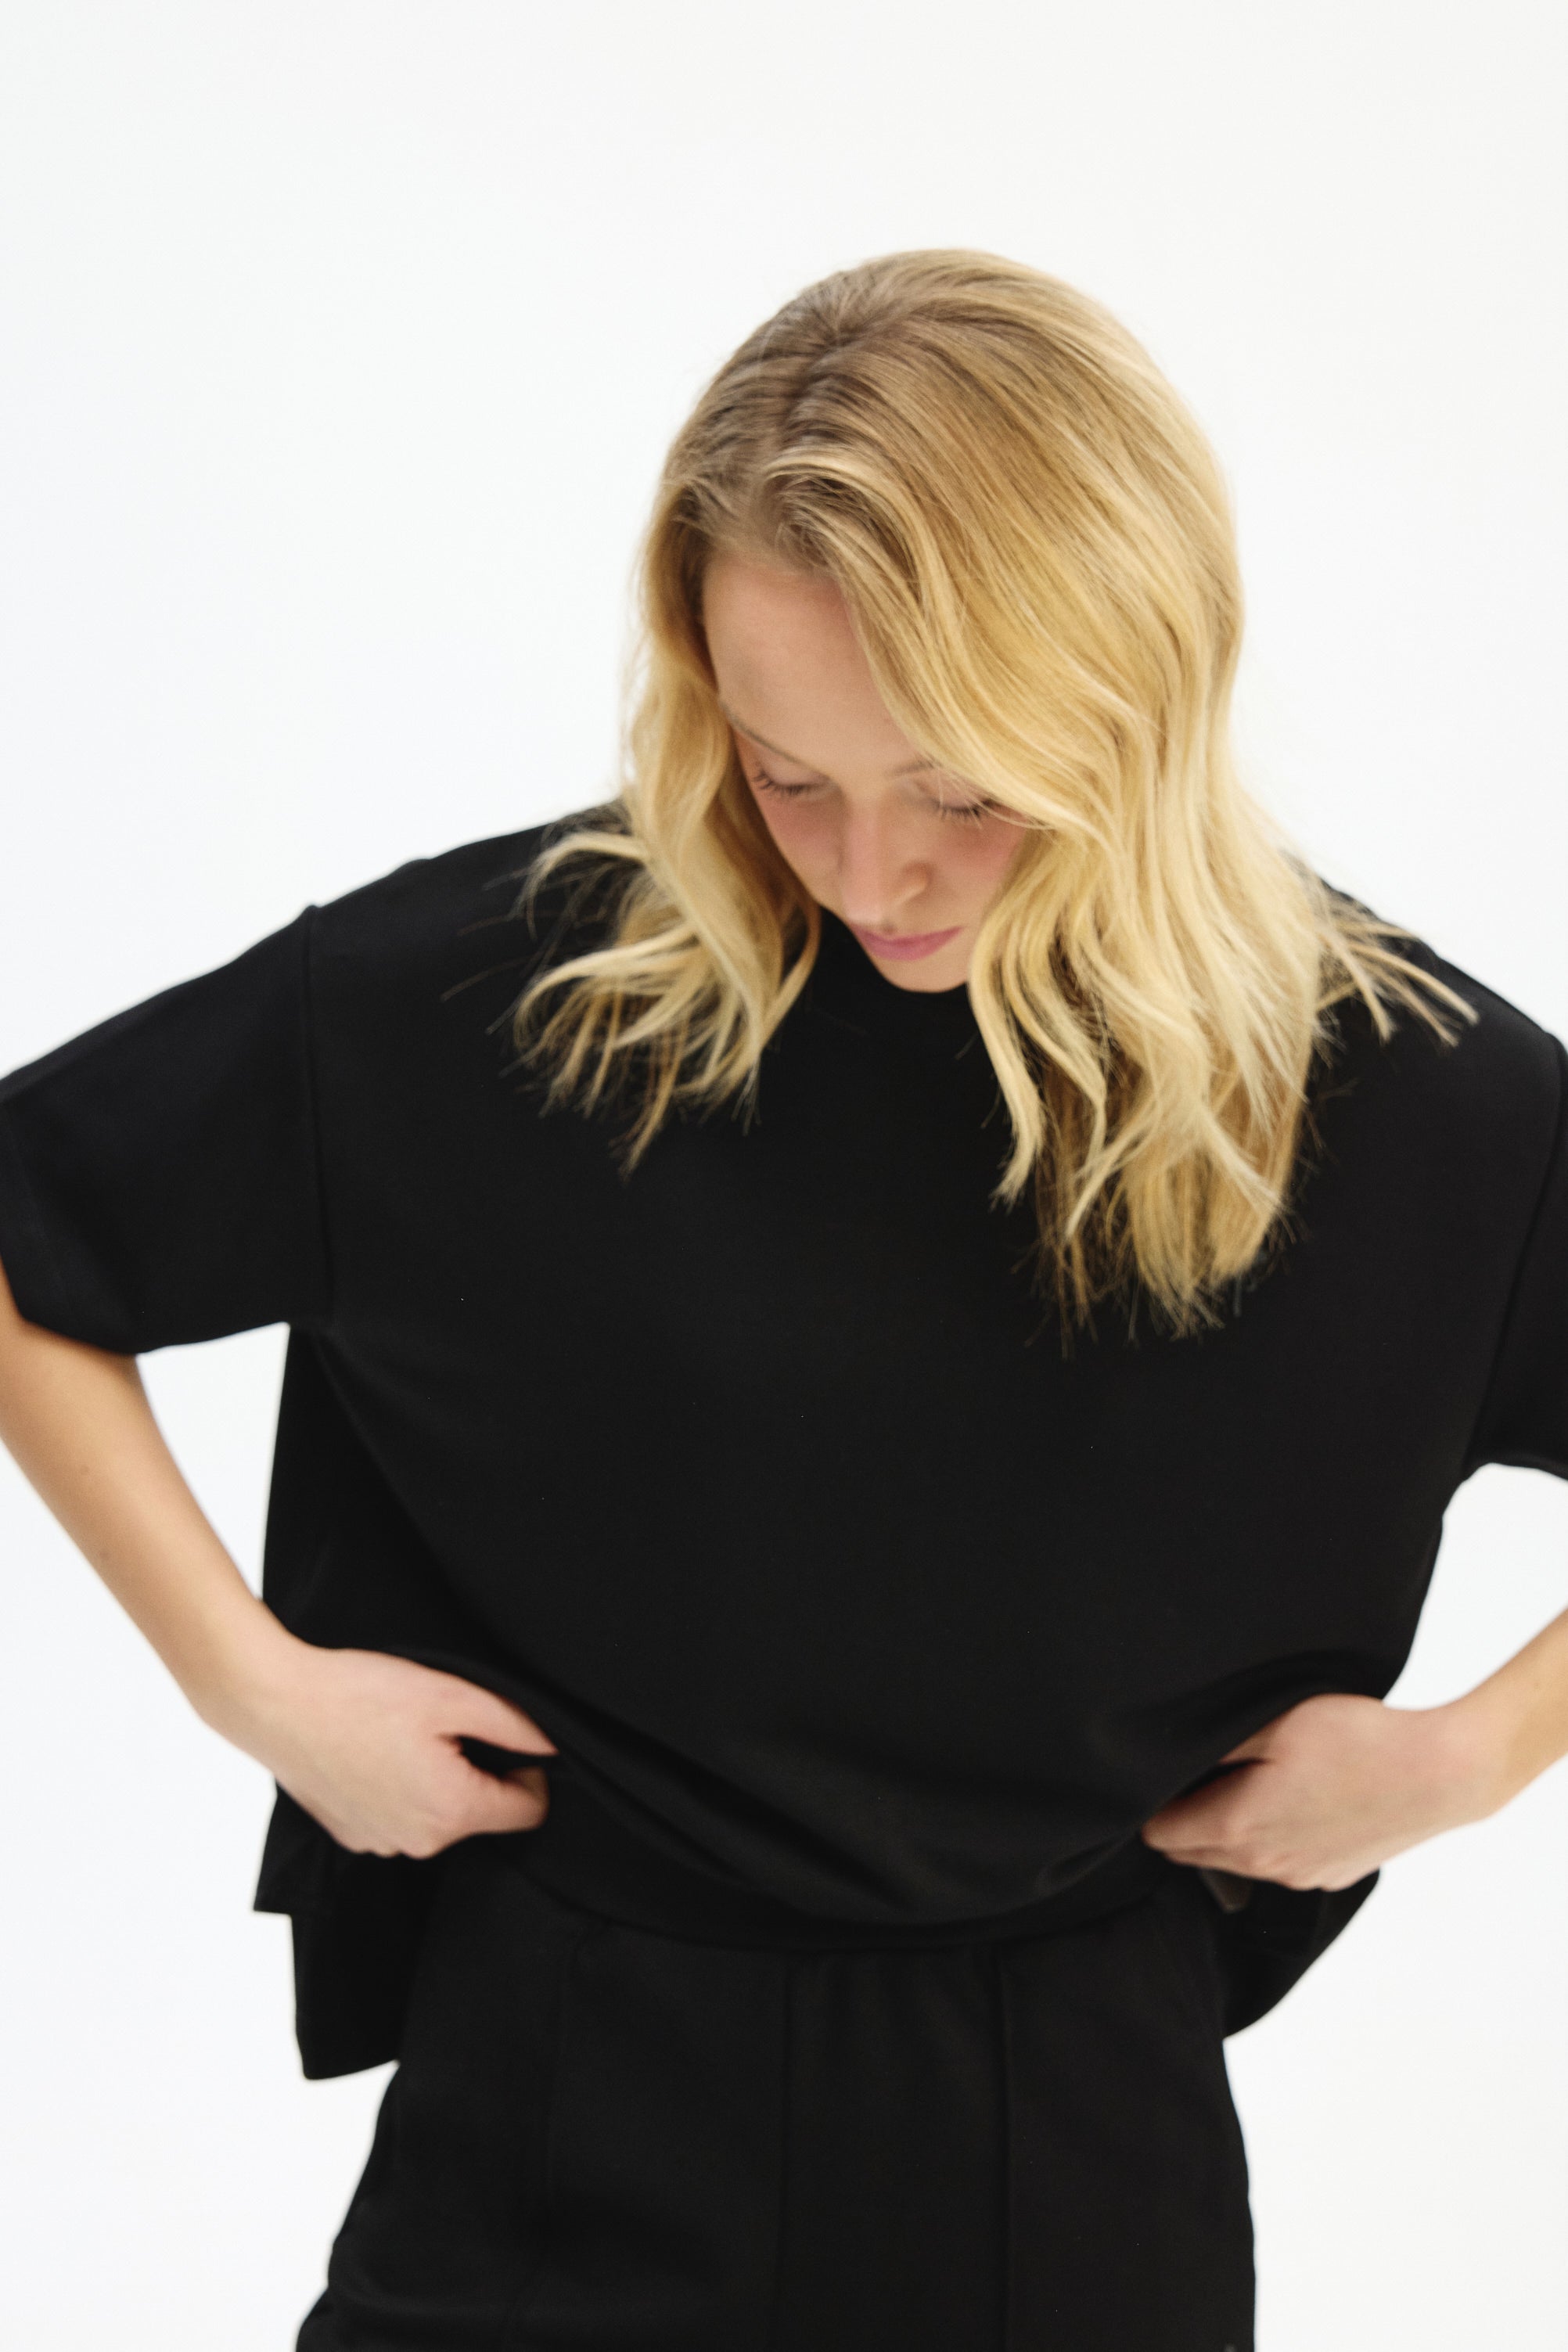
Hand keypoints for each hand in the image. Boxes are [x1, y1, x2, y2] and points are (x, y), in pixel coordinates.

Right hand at [221, 1637, 555, 1858]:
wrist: (275, 1702)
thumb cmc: (359, 1694)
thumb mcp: (451, 1695)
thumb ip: (514, 1725)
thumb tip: (554, 1747)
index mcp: (451, 1811)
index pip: (530, 1812)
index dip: (530, 1770)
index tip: (502, 1736)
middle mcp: (419, 1843)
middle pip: (482, 1813)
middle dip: (477, 1770)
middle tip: (442, 1725)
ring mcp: (381, 1844)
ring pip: (440, 1815)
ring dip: (437, 1779)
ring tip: (402, 1734)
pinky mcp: (352, 1835)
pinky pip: (400, 1817)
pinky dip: (400, 1788)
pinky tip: (375, 1750)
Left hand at [1140, 1692, 1500, 1891]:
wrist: (1440, 1775)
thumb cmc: (1357, 1740)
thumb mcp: (1273, 1723)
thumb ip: (1214, 1744)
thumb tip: (1167, 1754)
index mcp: (1237, 1829)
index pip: (1160, 1834)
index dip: (1147, 1804)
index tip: (1152, 1776)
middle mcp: (1263, 1865)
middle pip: (1191, 1852)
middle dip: (1178, 1819)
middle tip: (1187, 1774)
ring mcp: (1300, 1876)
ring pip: (1235, 1859)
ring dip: (1224, 1828)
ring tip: (1240, 1779)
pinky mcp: (1332, 1874)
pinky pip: (1278, 1861)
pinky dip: (1267, 1837)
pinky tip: (1288, 1798)